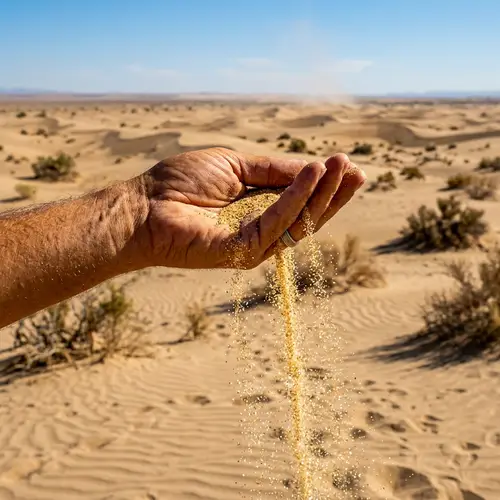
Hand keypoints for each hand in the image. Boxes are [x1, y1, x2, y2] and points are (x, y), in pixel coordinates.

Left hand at [135, 147, 364, 268]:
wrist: (144, 206)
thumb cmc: (181, 183)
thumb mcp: (235, 164)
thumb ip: (273, 169)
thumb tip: (314, 167)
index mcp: (258, 210)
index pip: (301, 201)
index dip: (324, 185)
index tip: (347, 166)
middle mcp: (261, 231)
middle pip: (308, 216)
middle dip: (333, 194)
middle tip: (356, 170)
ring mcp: (253, 244)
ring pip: (299, 222)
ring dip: (322, 194)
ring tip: (340, 167)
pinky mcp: (243, 252)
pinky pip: (276, 224)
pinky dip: (296, 199)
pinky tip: (312, 175)